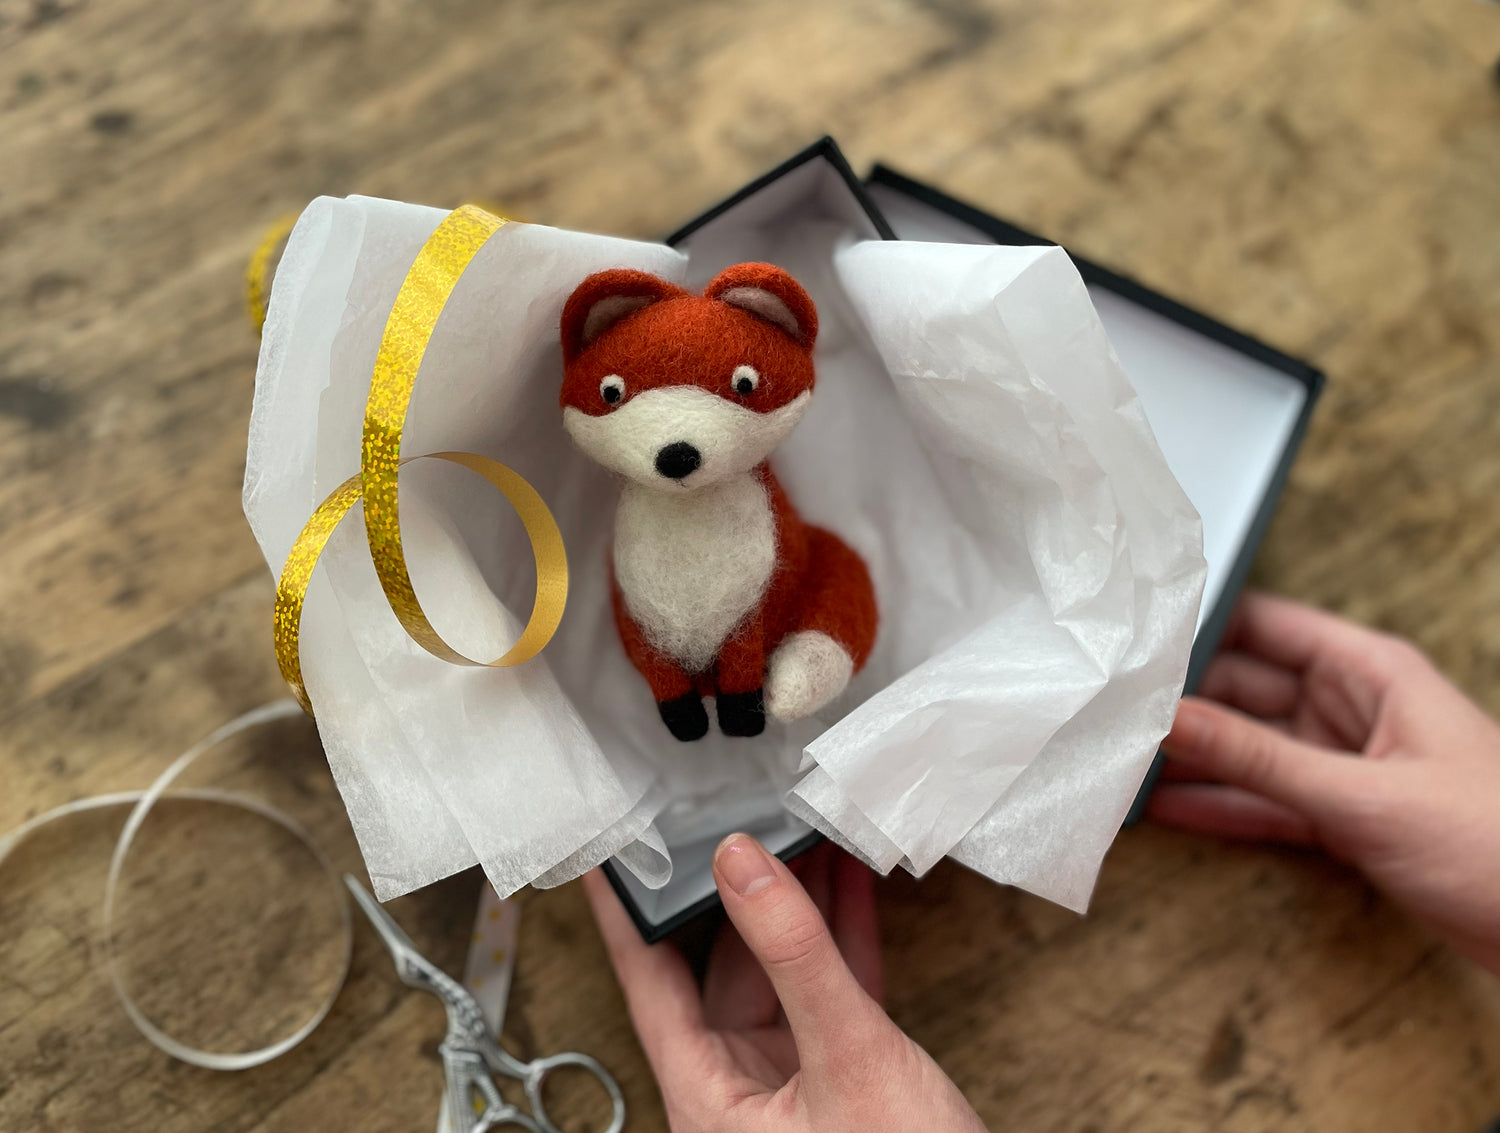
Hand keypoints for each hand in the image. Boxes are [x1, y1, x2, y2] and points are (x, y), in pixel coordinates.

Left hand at [583, 838, 985, 1132]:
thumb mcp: (846, 1057)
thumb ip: (795, 956)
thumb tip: (741, 866)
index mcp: (707, 1095)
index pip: (647, 980)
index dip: (625, 912)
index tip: (609, 851)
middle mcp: (738, 1086)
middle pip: (722, 964)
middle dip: (737, 889)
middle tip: (736, 813)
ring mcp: (791, 1081)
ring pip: (781, 971)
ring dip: (797, 905)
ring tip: (801, 829)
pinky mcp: (842, 1074)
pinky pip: (831, 990)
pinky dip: (842, 936)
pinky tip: (849, 880)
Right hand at [1148, 591, 1499, 973]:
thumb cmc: (1496, 845)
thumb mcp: (1361, 797)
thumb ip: (1257, 759)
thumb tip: (1172, 720)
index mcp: (1370, 672)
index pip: (1264, 624)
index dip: (1200, 626)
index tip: (1136, 639)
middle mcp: (1353, 708)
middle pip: (1245, 688)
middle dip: (1183, 701)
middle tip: (1113, 712)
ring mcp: (1347, 764)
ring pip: (1250, 748)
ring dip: (1194, 758)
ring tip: (1122, 759)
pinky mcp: (1345, 818)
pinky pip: (1267, 801)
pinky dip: (1222, 805)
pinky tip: (1166, 808)